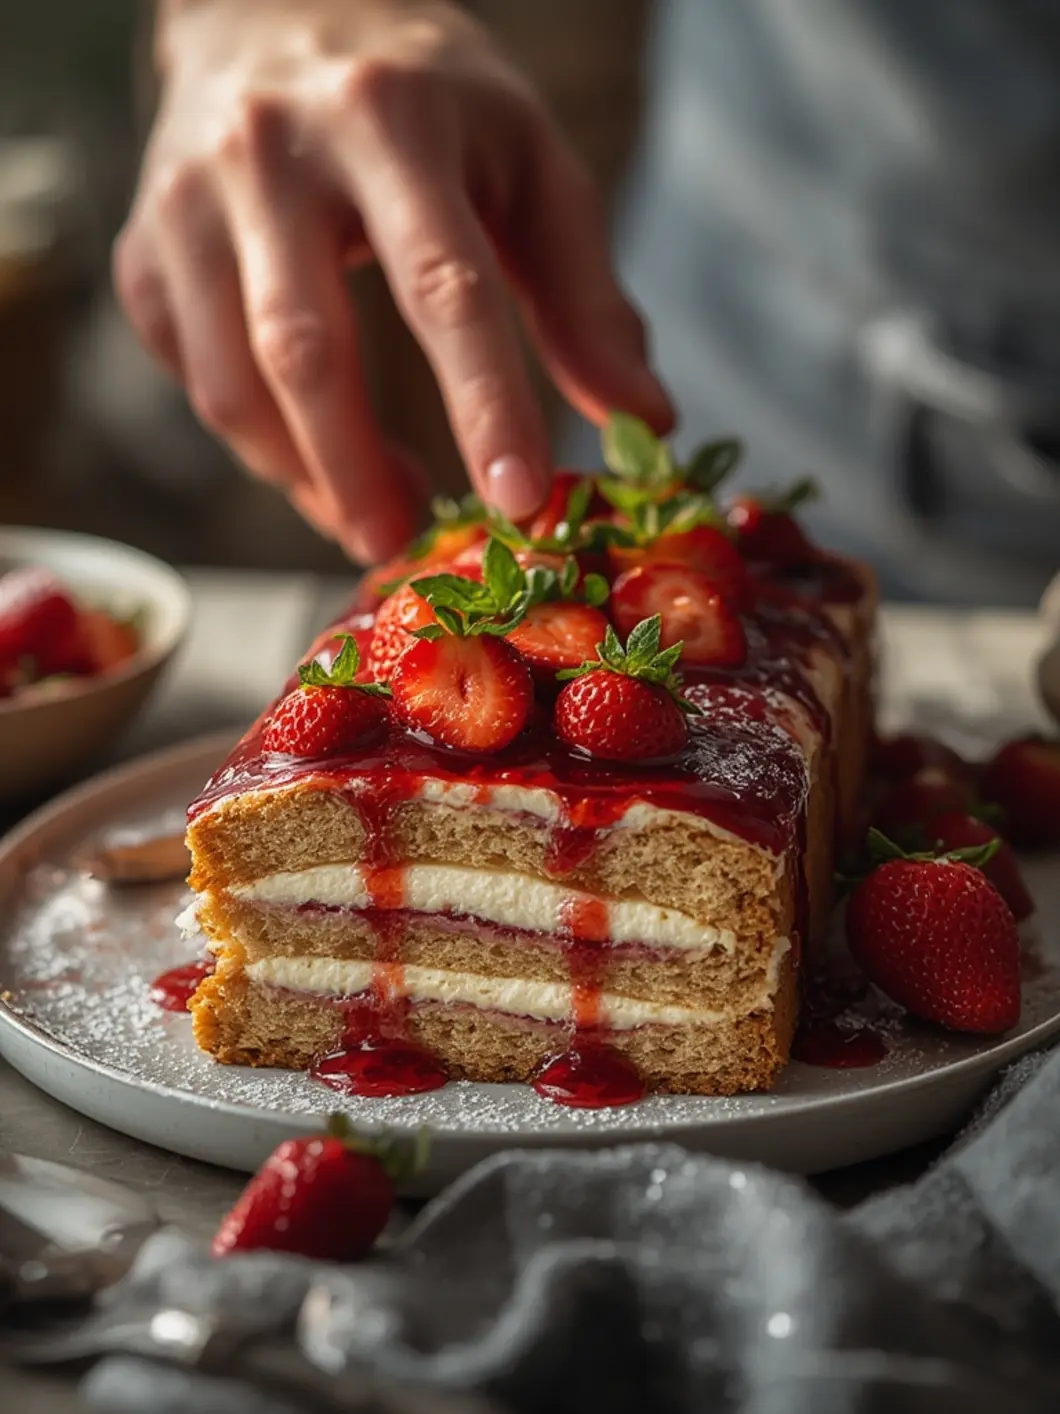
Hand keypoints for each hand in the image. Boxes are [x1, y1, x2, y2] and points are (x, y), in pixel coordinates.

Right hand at [115, 0, 672, 562]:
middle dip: (358, 469)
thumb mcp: (527, 164)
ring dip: (302, 475)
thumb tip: (648, 420)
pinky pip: (191, 377)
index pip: (442, 283)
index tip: (520, 502)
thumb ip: (584, 295)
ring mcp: (187, 201)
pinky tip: (311, 457)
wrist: (270, 9)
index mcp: (390, 120)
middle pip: (305, 348)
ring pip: (230, 381)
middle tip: (404, 545)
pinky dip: (256, 442)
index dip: (483, 402)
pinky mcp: (143, 248)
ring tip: (367, 514)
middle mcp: (269, 152)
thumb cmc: (426, 100)